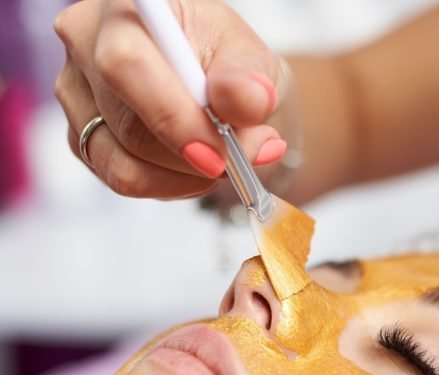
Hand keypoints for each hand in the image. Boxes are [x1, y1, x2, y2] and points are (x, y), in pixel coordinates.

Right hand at [54, 0, 287, 198]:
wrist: (217, 87)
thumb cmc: (228, 65)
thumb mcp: (252, 62)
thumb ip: (250, 81)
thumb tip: (248, 101)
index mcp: (126, 9)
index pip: (126, 65)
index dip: (173, 119)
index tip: (218, 156)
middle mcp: (86, 47)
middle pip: (130, 129)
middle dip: (192, 159)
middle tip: (237, 161)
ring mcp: (78, 98)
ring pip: (125, 165)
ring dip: (185, 176)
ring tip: (219, 160)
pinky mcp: (83, 140)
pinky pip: (124, 181)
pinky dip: (170, 185)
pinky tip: (193, 168)